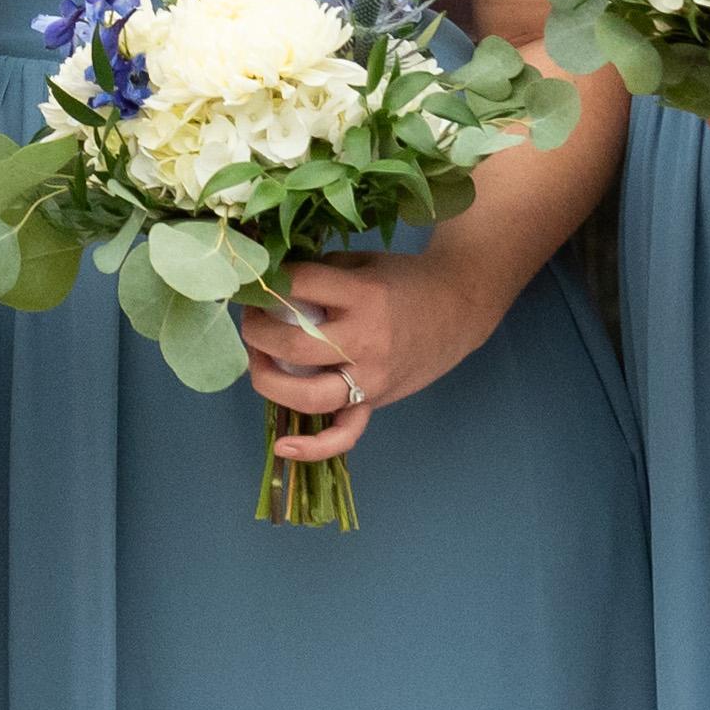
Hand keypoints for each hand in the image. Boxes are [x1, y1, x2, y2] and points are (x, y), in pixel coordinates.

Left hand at [241, 243, 512, 467]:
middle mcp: (365, 341)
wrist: (459, 307)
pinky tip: (283, 446)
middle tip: (250, 317)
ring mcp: (371, 378)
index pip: (299, 287)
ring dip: (268, 381)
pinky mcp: (376, 401)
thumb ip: (320, 274)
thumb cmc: (406, 280)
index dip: (268, 282)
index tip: (255, 280)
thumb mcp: (363, 262)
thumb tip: (269, 284)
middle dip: (257, 331)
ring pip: (308, 396)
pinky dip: (313, 447)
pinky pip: (344, 434)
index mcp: (363, 297)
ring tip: (257, 360)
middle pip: (293, 347)